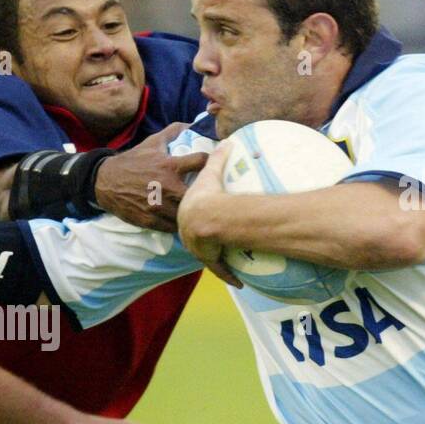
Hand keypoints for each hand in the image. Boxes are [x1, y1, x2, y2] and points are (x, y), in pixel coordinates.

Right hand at [93, 122, 208, 231]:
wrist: (105, 182)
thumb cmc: (132, 161)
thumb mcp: (152, 142)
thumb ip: (173, 132)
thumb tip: (192, 124)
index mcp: (170, 166)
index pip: (202, 161)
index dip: (211, 161)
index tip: (212, 164)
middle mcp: (167, 187)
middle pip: (199, 194)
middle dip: (204, 192)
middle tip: (207, 192)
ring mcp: (159, 206)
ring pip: (186, 213)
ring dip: (192, 209)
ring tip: (195, 207)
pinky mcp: (150, 220)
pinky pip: (173, 226)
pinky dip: (178, 222)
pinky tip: (180, 217)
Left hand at [177, 140, 240, 287]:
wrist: (206, 216)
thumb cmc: (207, 194)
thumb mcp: (211, 173)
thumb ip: (217, 157)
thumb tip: (225, 141)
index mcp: (186, 210)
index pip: (189, 212)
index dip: (195, 213)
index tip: (202, 213)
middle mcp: (189, 230)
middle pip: (194, 233)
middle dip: (199, 236)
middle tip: (214, 236)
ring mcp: (197, 245)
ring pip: (205, 251)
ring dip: (214, 255)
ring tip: (225, 257)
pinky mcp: (207, 256)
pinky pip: (219, 267)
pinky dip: (228, 274)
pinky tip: (238, 281)